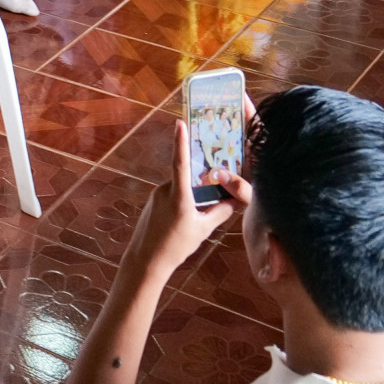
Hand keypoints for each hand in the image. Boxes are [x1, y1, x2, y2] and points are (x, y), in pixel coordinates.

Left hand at [127, 120, 240, 281]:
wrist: (146, 260)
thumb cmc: (176, 246)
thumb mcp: (203, 229)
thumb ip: (221, 211)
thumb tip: (236, 199)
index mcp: (178, 196)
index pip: (180, 163)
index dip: (181, 142)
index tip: (180, 123)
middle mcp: (165, 190)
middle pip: (187, 177)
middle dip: (202, 180)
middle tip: (217, 181)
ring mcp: (157, 195)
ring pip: (180, 187)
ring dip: (192, 194)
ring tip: (199, 215)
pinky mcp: (153, 201)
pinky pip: (172, 194)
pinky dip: (182, 200)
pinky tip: (186, 219)